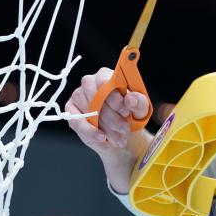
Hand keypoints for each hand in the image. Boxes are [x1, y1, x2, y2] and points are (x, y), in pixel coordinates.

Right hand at [65, 68, 150, 190]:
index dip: (115, 92)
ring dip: (104, 125)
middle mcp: (91, 84)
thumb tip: (131, 98)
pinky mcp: (72, 115)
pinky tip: (104, 140)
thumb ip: (139, 102)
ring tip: (119, 137)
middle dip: (111, 112)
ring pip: (87, 108)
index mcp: (109, 76)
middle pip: (95, 92)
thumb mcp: (142, 111)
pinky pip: (76, 121)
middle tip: (125, 127)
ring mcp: (79, 99)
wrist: (124, 140)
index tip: (126, 107)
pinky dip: (91, 132)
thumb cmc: (133, 119)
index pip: (106, 76)